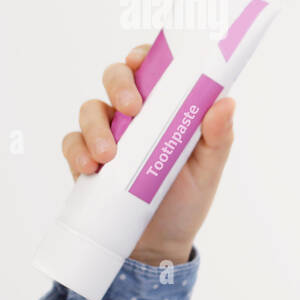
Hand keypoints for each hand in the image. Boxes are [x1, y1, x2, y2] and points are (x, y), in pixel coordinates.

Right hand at [61, 42, 237, 264]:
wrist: (159, 244)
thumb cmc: (188, 198)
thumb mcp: (209, 168)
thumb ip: (218, 136)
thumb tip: (227, 102)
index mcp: (167, 106)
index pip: (154, 67)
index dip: (145, 55)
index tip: (142, 58)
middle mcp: (135, 114)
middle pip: (117, 78)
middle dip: (120, 85)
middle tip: (133, 109)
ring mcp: (108, 134)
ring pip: (91, 109)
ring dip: (97, 126)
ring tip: (109, 155)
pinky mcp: (86, 158)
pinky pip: (72, 143)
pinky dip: (77, 150)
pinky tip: (90, 167)